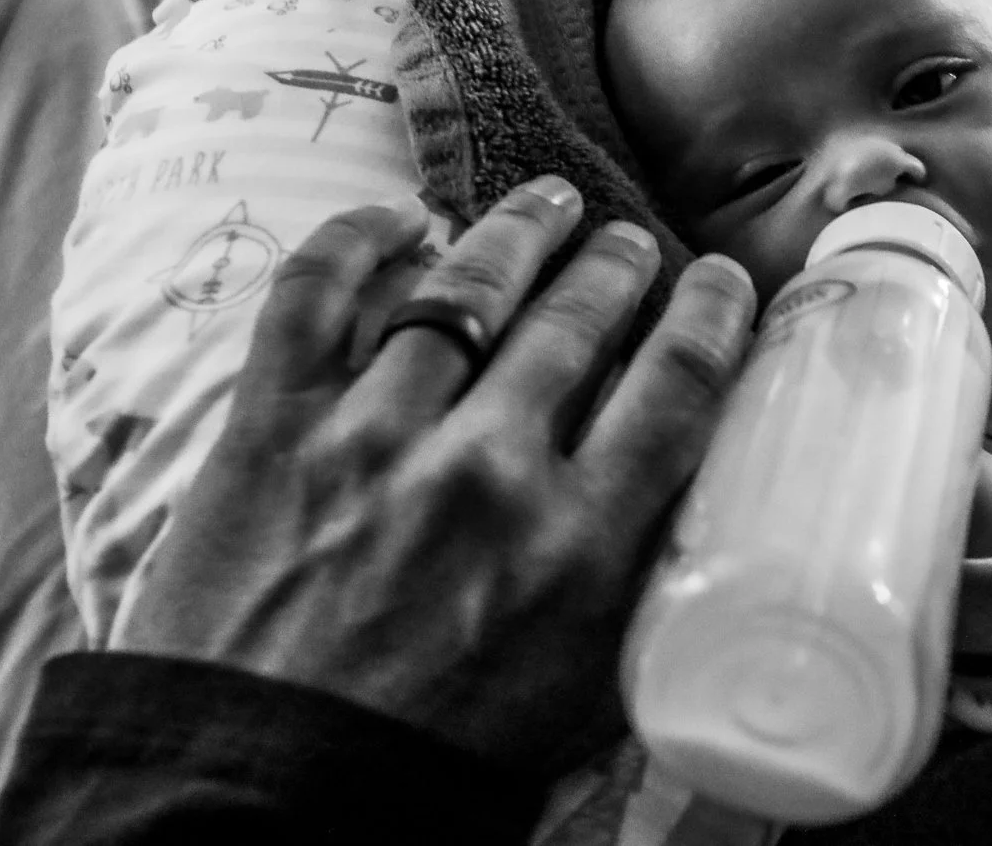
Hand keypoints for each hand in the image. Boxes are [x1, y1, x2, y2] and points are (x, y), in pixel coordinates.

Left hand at [113, 177, 757, 776]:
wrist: (269, 799)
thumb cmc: (439, 756)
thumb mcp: (586, 692)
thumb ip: (639, 583)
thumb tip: (684, 494)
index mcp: (579, 543)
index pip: (678, 382)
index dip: (714, 311)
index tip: (722, 280)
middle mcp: (487, 471)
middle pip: (577, 319)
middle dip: (617, 265)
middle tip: (629, 243)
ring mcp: (372, 439)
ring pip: (461, 287)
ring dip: (518, 234)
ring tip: (547, 205)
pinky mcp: (271, 430)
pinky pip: (314, 297)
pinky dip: (357, 241)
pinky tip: (400, 220)